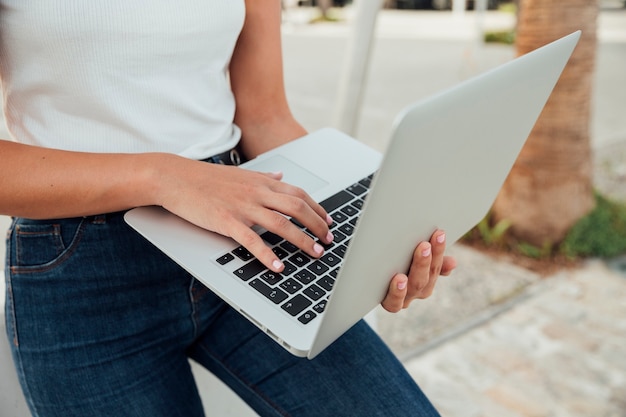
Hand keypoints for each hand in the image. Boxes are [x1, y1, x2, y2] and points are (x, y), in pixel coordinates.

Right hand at [156, 157, 332, 272]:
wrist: (175, 177)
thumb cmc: (206, 178)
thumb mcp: (240, 173)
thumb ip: (263, 176)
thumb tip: (280, 176)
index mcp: (261, 182)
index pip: (299, 194)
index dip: (318, 209)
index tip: (329, 221)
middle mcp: (257, 193)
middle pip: (297, 208)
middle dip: (317, 225)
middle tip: (328, 241)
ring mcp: (243, 207)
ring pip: (281, 223)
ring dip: (302, 240)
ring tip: (314, 253)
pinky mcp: (227, 221)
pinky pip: (252, 240)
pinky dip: (267, 254)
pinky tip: (278, 265)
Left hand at [381, 229, 455, 312]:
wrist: (367, 281)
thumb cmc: (394, 263)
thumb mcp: (413, 259)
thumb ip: (431, 260)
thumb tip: (453, 263)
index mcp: (426, 280)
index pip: (436, 266)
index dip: (439, 251)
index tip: (439, 234)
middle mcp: (417, 292)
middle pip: (426, 277)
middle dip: (427, 259)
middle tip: (425, 244)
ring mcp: (404, 299)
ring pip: (414, 287)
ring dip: (417, 270)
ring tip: (416, 257)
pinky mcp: (388, 303)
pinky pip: (394, 303)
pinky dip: (398, 292)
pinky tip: (399, 278)